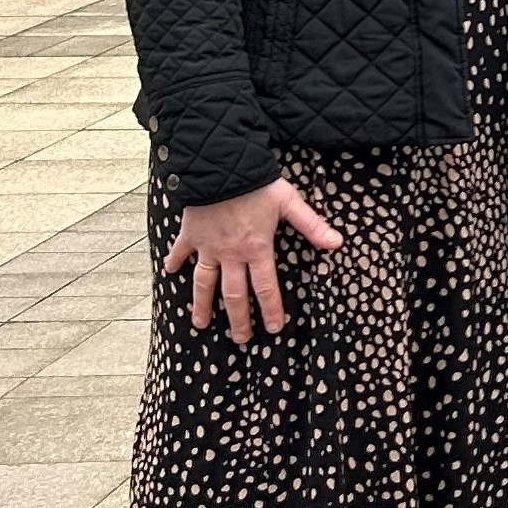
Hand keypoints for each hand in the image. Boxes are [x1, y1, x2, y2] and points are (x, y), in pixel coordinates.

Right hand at [161, 177, 345, 344]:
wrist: (220, 168)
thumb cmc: (257, 183)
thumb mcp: (289, 202)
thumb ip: (312, 225)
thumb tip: (338, 243)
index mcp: (257, 249)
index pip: (266, 288)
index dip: (271, 310)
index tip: (274, 328)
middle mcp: (231, 254)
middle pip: (234, 294)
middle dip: (239, 319)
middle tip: (241, 339)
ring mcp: (208, 246)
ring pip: (204, 283)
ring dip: (202, 305)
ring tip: (201, 323)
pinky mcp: (190, 234)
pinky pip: (181, 252)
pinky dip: (175, 262)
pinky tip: (170, 272)